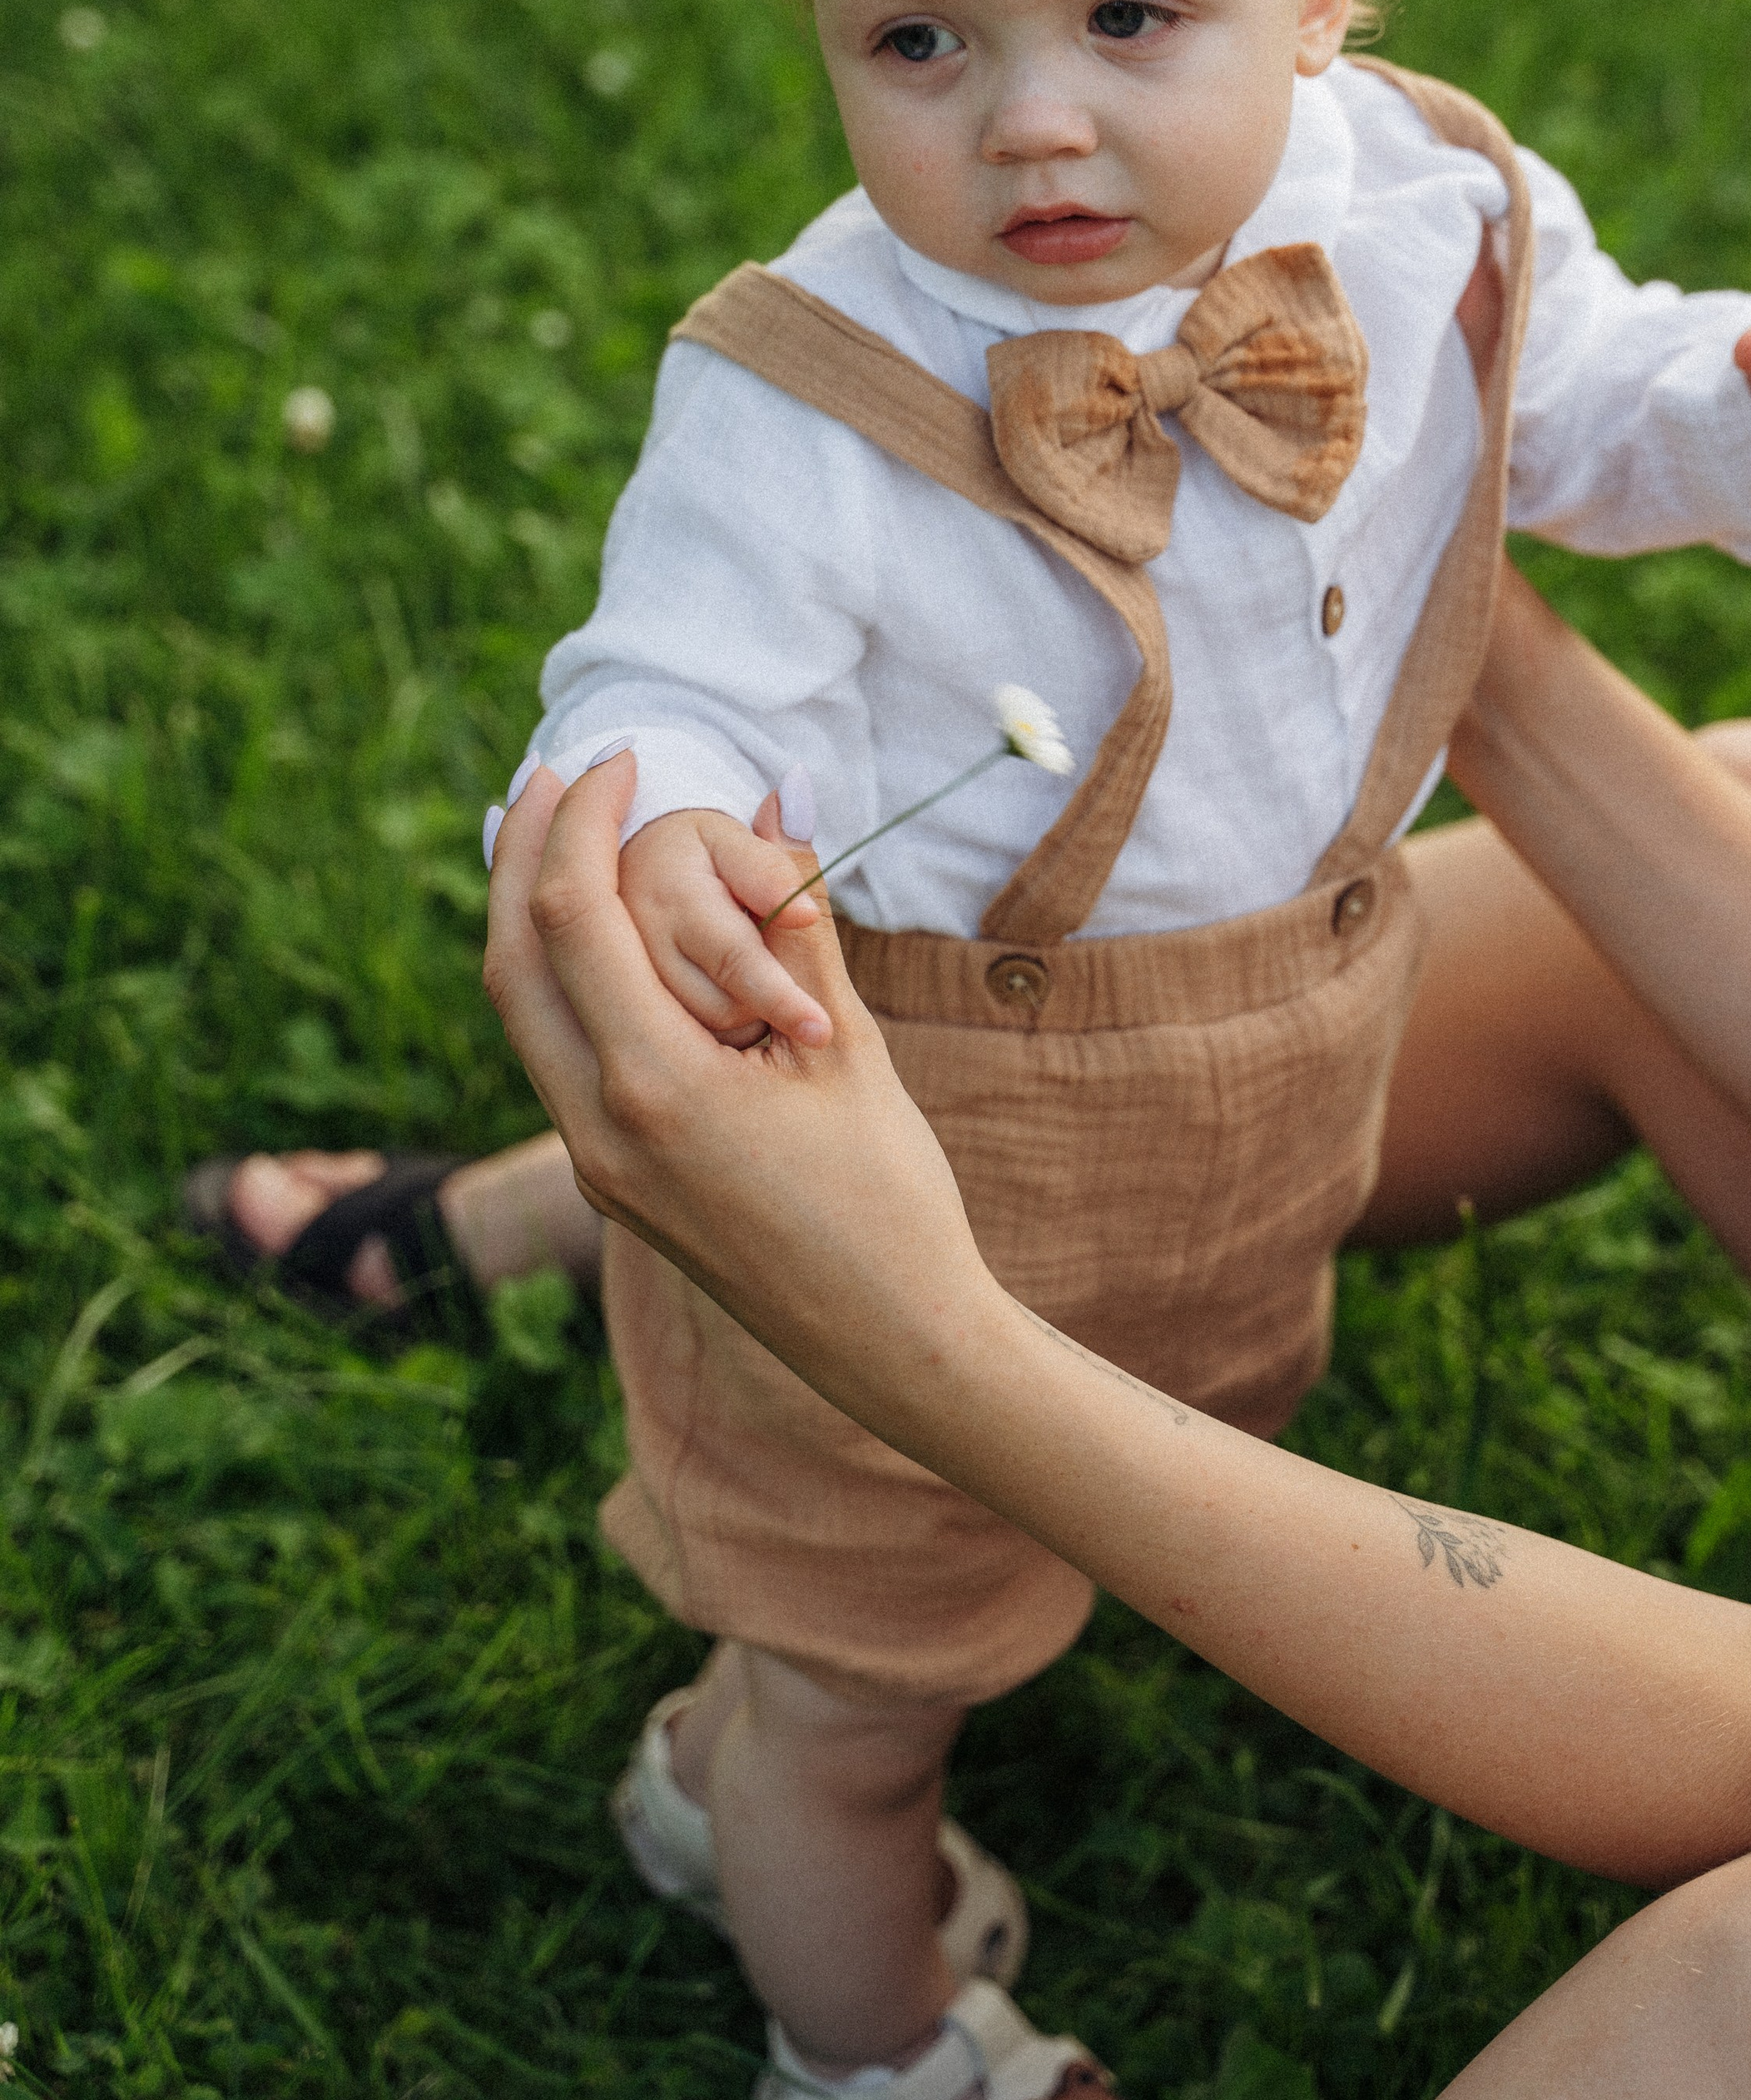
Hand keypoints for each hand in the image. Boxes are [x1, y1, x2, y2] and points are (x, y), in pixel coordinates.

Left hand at [484, 755, 987, 1440]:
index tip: (624, 758)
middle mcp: (597, 1129)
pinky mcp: (611, 1180)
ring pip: (521, 1014)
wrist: (888, 1342)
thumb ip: (797, 920)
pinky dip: (557, 977)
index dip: (585, 819)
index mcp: (654, 1088)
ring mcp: (594, 1163)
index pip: (575, 916)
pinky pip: (555, 1055)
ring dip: (524, 916)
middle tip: (558, 773)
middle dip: (523, 854)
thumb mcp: (849, 1047)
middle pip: (512, 961)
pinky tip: (591, 934)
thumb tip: (776, 796)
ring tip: (551, 834)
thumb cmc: (889, 1197)